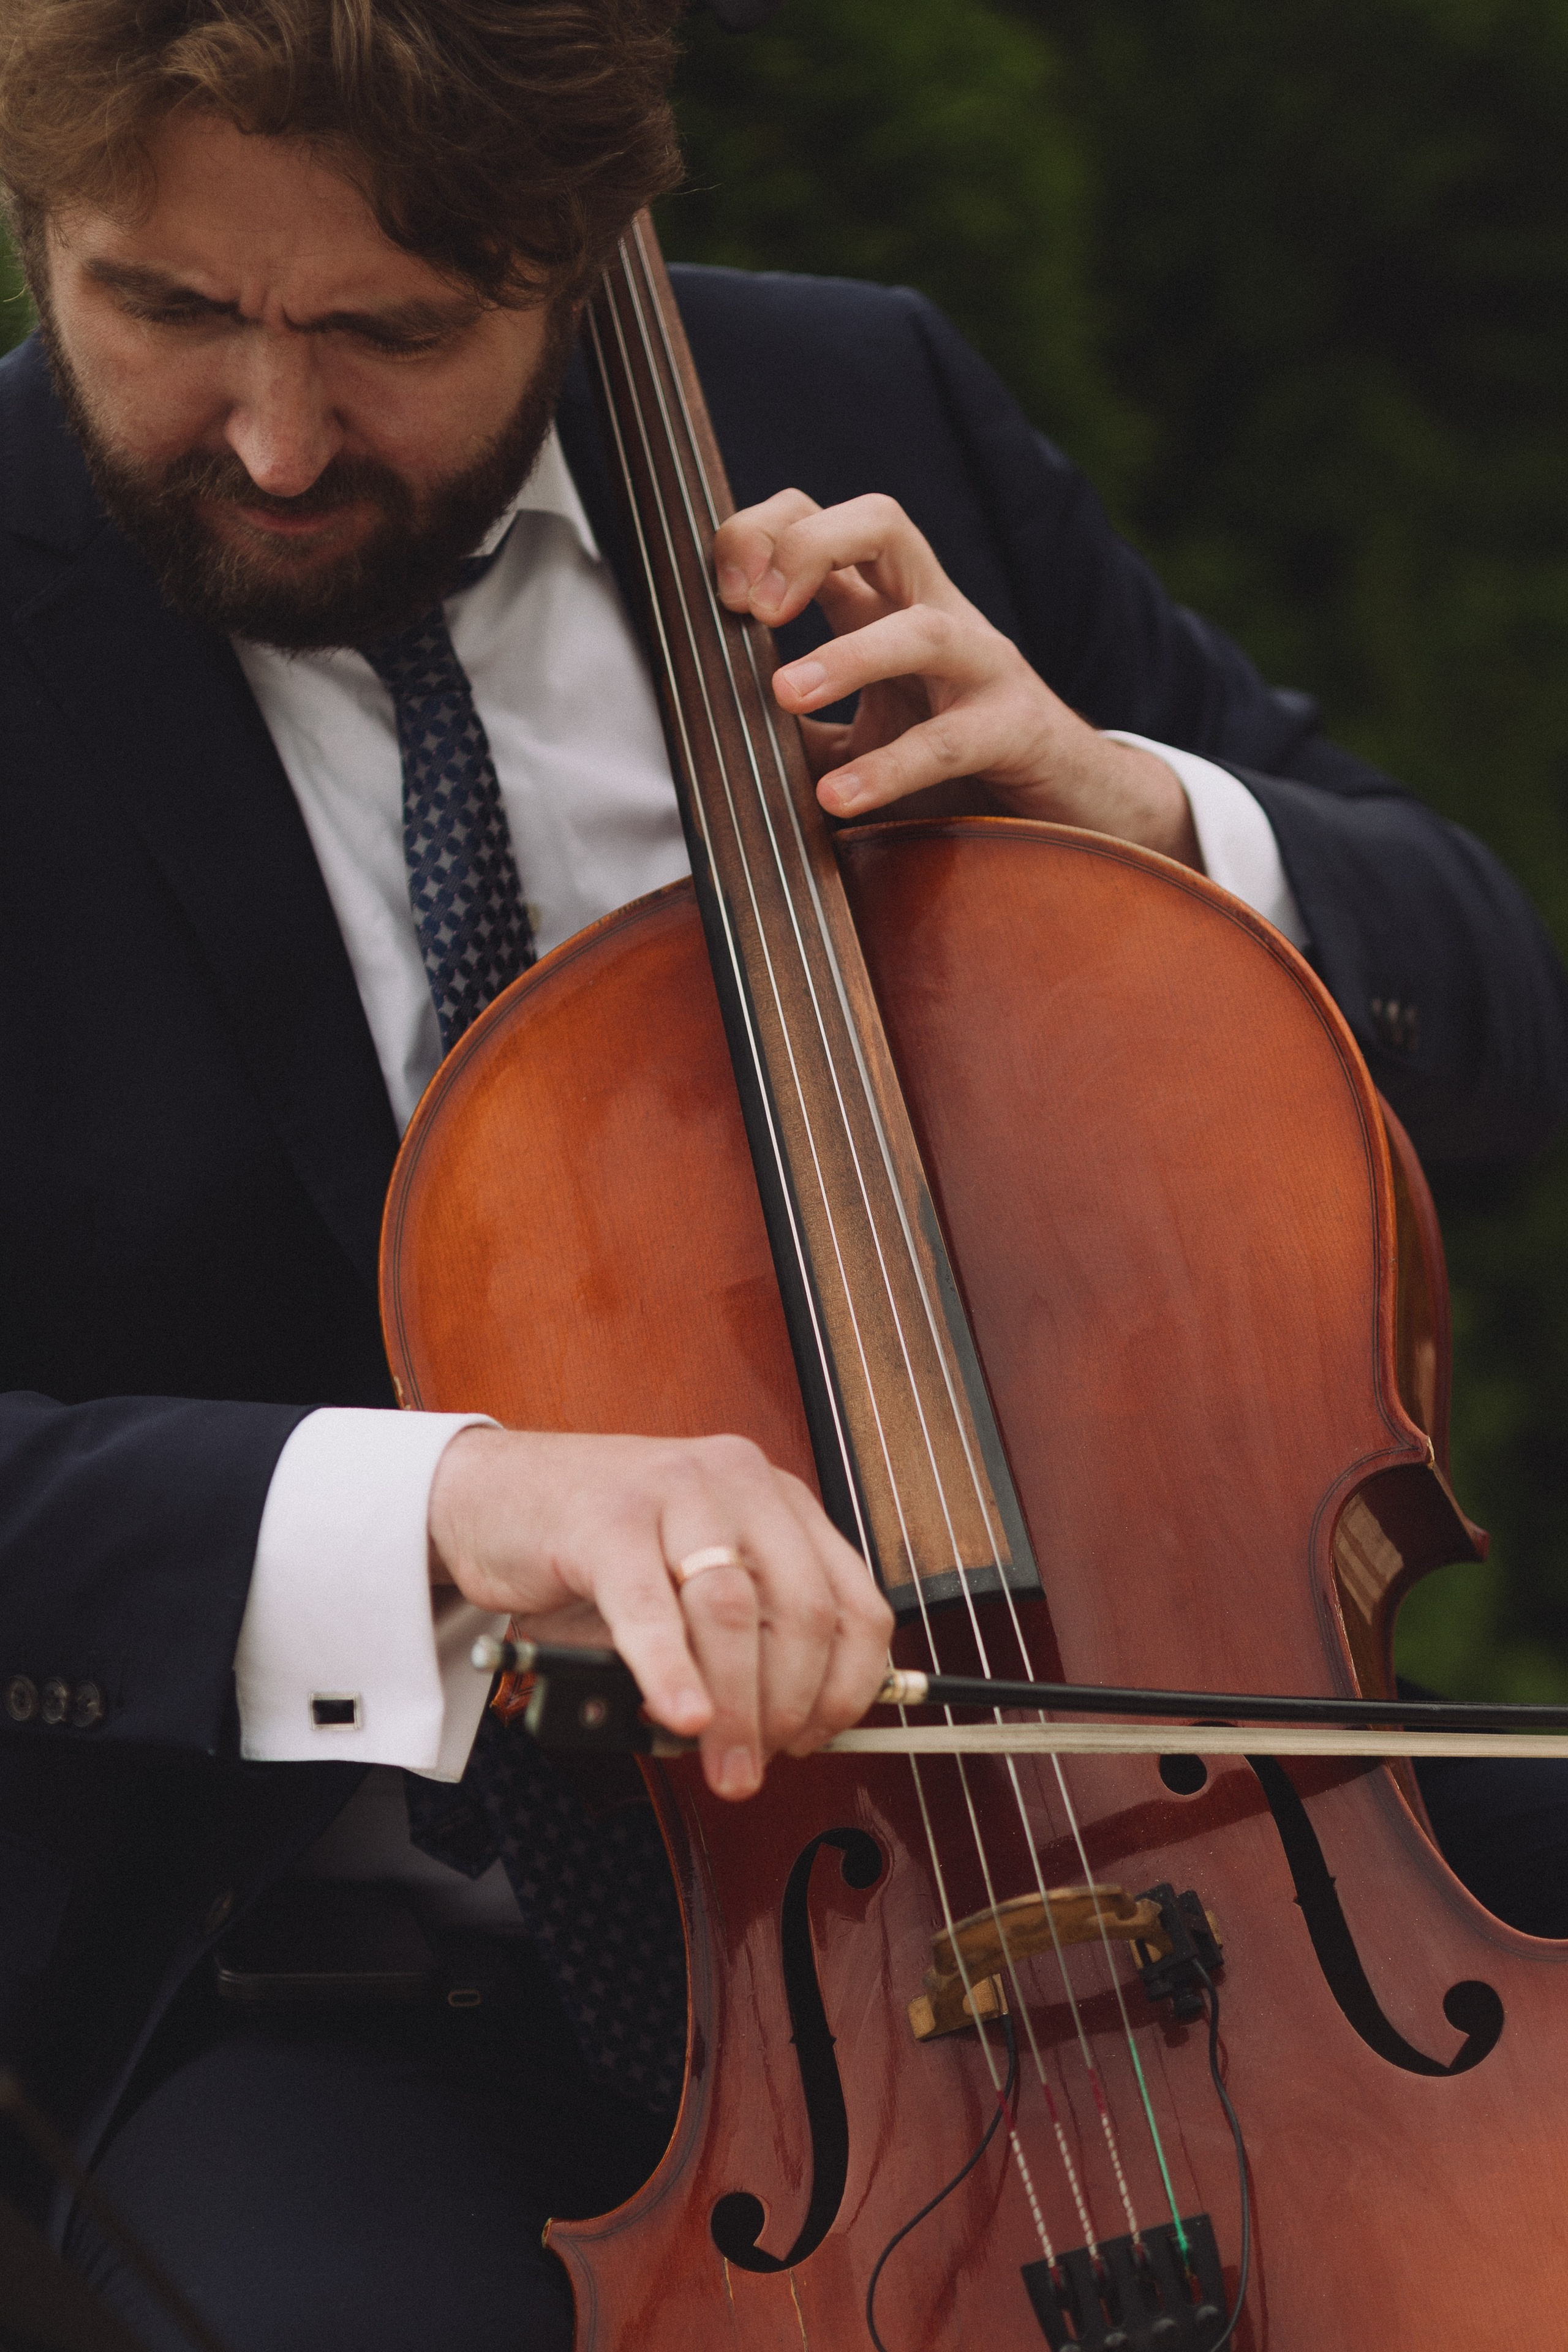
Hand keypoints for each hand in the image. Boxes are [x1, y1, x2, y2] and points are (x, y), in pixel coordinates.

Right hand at [428, 1427, 892, 1800]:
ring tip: (723, 1764)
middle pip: (800, 1611)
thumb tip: (786, 1731)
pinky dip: (671, 1672)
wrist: (490, 1492)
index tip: (820, 1737)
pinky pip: (651, 1608)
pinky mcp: (607, 1519)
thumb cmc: (599, 1545)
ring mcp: (673, 1491)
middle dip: (788, 1708)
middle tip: (759, 1764)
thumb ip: (746, 1634)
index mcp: (777, 1499)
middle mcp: (739, 1482)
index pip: (854, 1601)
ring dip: (735, 1709)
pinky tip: (679, 1715)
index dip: (848, 1685)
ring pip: (732, 1613)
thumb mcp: (693, 1576)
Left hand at [714, 489, 1200, 866]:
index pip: (824, 521)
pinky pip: (952, 739)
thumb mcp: (858, 738)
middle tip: (752, 608)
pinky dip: (889, 769)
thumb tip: (704, 736)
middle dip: (808, 546)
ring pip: (922, 627)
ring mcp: (984, 667)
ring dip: (846, 655)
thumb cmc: (954, 769)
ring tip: (785, 695)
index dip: (765, 532)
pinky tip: (837, 798)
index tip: (722, 594)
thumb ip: (796, 728)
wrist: (1070, 811)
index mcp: (891, 605)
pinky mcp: (1017, 730)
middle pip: (882, 521)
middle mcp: (938, 615)